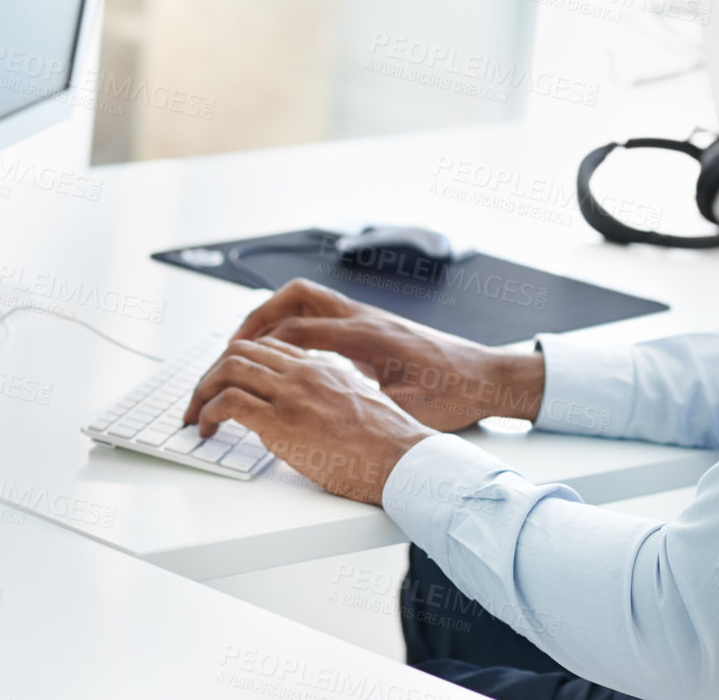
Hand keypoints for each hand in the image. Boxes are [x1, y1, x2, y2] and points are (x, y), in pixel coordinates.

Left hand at [181, 335, 430, 504]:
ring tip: (195, 414)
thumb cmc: (389, 443)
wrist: (403, 459)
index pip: (268, 347)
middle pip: (241, 351)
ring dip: (202, 391)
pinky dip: (207, 412)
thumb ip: (332, 397)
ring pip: (228, 369)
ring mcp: (291, 394)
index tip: (225, 380)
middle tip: (200, 397)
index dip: (239, 361)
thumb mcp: (361, 404)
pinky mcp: (281, 421)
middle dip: (211, 372)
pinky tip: (206, 428)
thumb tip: (315, 411)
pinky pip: (228, 403)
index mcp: (322, 367)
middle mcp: (303, 372)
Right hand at [227, 278, 544, 431]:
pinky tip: (289, 350)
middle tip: (232, 345)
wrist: (486, 376)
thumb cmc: (453, 393)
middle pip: (296, 297)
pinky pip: (323, 311)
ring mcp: (369, 317)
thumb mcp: (406, 409)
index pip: (298, 328)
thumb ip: (363, 408)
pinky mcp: (373, 325)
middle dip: (258, 317)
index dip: (260, 346)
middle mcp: (364, 318)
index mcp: (366, 336)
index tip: (233, 364)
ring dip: (276, 315)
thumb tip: (322, 421)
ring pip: (309, 298)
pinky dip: (298, 322)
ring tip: (252, 345)